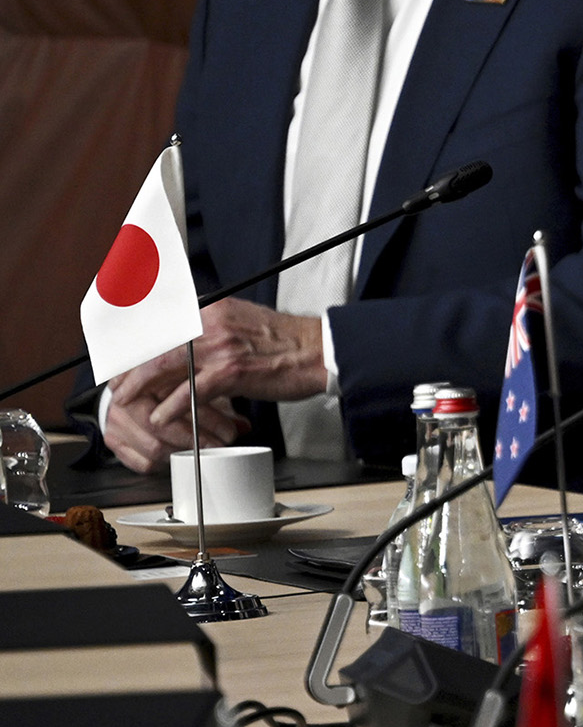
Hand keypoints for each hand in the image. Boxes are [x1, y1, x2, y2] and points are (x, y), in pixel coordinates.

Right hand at [103, 385, 244, 472]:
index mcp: (143, 379)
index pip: (171, 399)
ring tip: (211, 450)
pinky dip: (169, 464)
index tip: (228, 429)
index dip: (203, 416)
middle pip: (160, 426)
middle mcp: (124, 400)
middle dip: (195, 438)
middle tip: (221, 444)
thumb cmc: (170, 385)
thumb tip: (243, 426)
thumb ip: (216, 399)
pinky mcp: (114, 441)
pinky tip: (187, 458)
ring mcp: (116, 422)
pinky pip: (144, 463)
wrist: (134, 389)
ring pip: (154, 447)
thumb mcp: (193, 384)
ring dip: (186, 453)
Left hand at [107, 299, 325, 438]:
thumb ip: (214, 330)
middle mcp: (213, 322)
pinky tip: (161, 417)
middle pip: (158, 344)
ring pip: (167, 365)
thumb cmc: (288, 344)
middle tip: (116, 383)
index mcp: (213, 309)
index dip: (139, 344)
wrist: (321, 351)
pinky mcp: (233, 370)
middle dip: (131, 366)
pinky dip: (171, 406)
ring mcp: (222, 346)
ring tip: (126, 399)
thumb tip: (190, 345)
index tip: (124, 359)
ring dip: (141, 385)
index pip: (164, 325)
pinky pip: (191, 390)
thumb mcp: (243, 325)